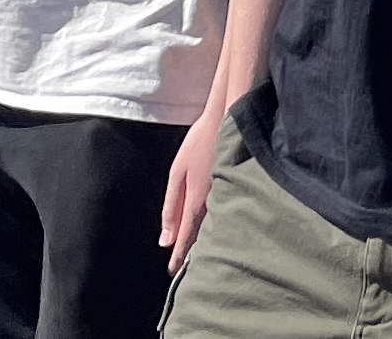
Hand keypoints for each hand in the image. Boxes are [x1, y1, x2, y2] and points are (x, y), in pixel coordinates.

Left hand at [160, 112, 220, 269]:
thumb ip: (171, 206)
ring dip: (198, 238)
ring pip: (208, 223)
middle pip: (198, 233)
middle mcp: (211, 201)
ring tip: (189, 252)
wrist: (226, 120)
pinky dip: (207, 222)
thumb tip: (165, 237)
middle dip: (188, 250)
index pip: (185, 235)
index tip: (172, 271)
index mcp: (196, 199)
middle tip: (179, 267)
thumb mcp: (178, 174)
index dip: (178, 254)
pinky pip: (216, 211)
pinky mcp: (227, 185)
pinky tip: (205, 225)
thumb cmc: (198, 144)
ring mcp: (222, 193)